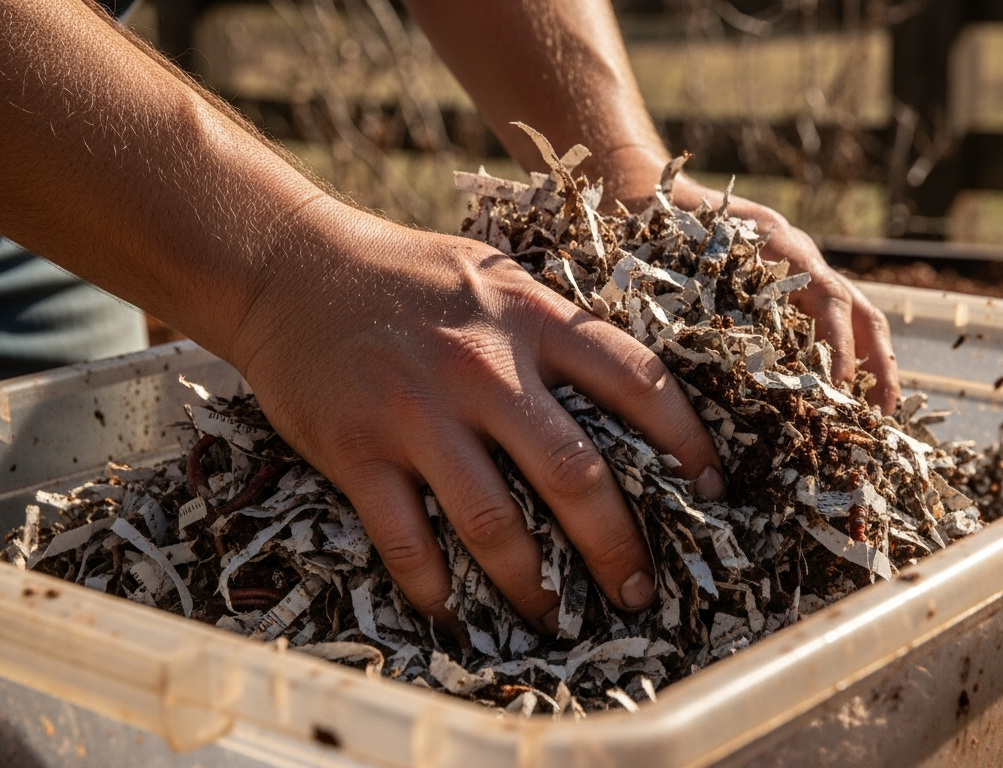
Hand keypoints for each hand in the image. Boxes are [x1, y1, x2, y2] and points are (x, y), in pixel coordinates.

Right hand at [227, 199, 723, 634]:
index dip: (685, 442)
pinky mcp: (357, 450)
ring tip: (556, 618)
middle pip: (574, 473)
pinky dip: (437, 588)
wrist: (290, 267)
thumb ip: (557, 329)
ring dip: (534, 586)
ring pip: (495, 523)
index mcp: (531, 319)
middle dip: (617, 546)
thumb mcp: (498, 278)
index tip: (712, 490)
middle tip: (640, 591)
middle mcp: (483, 367)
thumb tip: (629, 396)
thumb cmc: (408, 276)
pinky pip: (407, 541)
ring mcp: (417, 413)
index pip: (636, 381)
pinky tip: (458, 612)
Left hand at [603, 154, 900, 412]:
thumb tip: (688, 361)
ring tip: (876, 415)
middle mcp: (800, 257)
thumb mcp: (675, 254)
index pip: (828, 298)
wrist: (650, 193)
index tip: (839, 386)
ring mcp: (803, 269)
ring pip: (858, 314)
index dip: (837, 344)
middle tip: (880, 414)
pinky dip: (848, 357)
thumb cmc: (660, 227)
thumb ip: (690, 293)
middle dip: (876, 363)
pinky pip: (835, 320)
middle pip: (859, 309)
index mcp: (779, 247)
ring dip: (872, 364)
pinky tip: (844, 399)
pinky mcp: (795, 284)